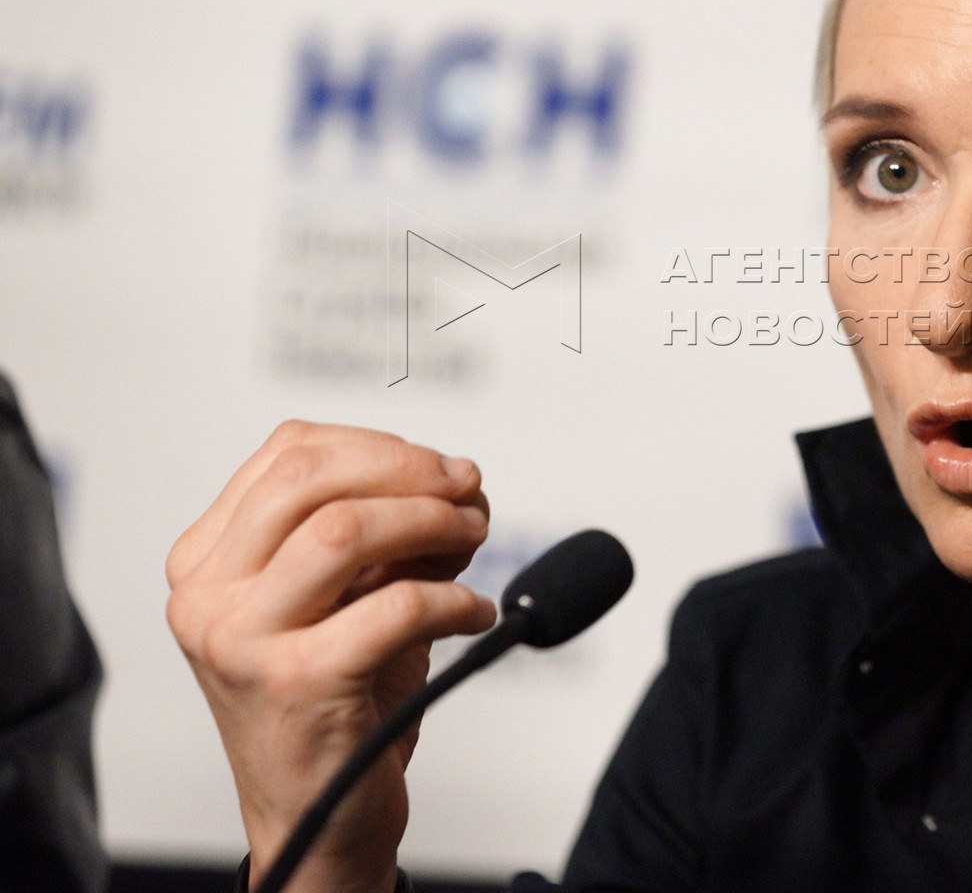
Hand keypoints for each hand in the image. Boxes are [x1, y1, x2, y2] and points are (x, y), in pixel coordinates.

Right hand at [166, 422, 496, 892]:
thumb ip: (391, 532)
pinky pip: (394, 606)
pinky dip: (454, 599)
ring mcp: (242, 641)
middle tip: (466, 491)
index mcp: (207, 560)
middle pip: (310, 477)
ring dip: (432, 522)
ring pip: (344, 530)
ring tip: (474, 539)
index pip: (288, 452)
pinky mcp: (296, 684)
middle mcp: (207, 596)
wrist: (319, 816)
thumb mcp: (353, 594)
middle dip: (408, 471)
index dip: (380, 446)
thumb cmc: (338, 696)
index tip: (440, 467)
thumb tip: (460, 481)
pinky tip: (474, 613)